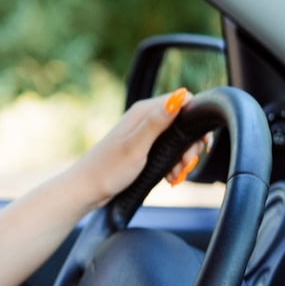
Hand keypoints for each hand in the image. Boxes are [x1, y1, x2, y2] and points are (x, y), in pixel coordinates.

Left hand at [70, 88, 205, 207]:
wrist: (87, 189)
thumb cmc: (108, 169)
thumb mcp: (136, 146)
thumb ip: (157, 123)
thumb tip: (179, 96)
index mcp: (144, 111)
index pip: (184, 100)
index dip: (196, 120)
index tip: (198, 143)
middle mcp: (145, 118)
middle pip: (184, 122)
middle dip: (191, 145)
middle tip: (186, 165)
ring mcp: (144, 133)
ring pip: (178, 139)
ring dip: (183, 158)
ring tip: (177, 176)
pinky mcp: (143, 148)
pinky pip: (168, 151)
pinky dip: (174, 164)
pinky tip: (171, 178)